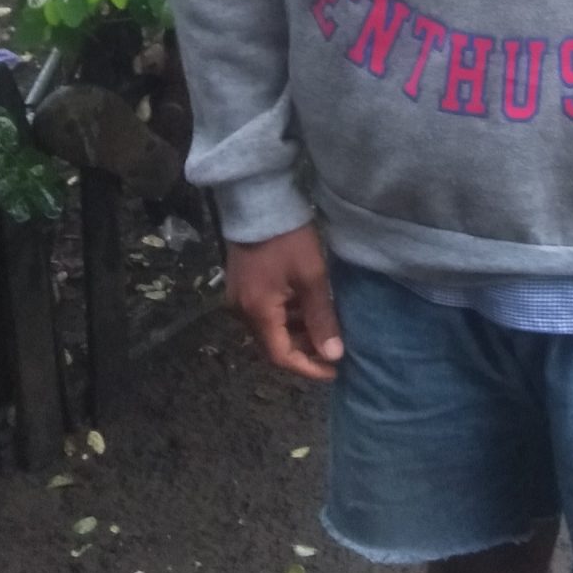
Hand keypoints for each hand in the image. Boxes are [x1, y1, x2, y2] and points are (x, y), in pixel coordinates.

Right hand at [225, 223, 343, 383]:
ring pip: (270, 330)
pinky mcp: (242, 286)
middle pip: (273, 345)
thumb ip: (321, 319)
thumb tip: (334, 355)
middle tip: (334, 350)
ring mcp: (238, 298)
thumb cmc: (288, 239)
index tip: (334, 371)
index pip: (281, 356)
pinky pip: (265, 313)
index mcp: (258, 313)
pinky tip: (308, 310)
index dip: (308, 368)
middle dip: (304, 351)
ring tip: (326, 330)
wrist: (259, 201)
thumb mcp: (312, 278)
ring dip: (296, 334)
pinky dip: (287, 318)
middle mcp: (242, 312)